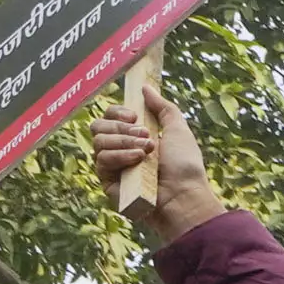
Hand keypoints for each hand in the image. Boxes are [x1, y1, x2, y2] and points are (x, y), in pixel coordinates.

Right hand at [85, 81, 231, 242]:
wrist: (185, 196)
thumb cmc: (185, 166)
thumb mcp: (178, 130)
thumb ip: (163, 107)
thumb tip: (145, 87)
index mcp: (133, 137)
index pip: (109, 117)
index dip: (116, 112)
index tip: (134, 116)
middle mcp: (120, 151)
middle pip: (98, 126)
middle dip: (121, 128)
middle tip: (145, 137)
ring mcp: (113, 168)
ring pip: (99, 141)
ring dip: (124, 142)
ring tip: (146, 152)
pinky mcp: (108, 184)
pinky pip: (101, 160)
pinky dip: (119, 156)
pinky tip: (137, 160)